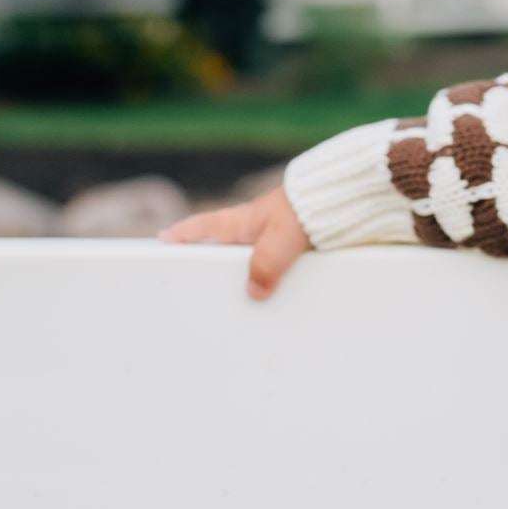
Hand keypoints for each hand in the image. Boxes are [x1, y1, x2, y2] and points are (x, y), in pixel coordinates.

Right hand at [158, 184, 312, 300]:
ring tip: (243, 309)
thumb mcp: (282, 239)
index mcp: (240, 221)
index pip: (202, 227)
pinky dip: (277, 282)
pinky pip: (279, 269)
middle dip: (213, 268)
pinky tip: (280, 302)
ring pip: (253, 263)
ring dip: (251, 280)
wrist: (345, 198)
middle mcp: (253, 230)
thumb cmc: (309, 208)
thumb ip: (266, 265)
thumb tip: (254, 293)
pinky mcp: (293, 248)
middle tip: (197, 291)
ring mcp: (273, 239)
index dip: (181, 235)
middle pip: (223, 251)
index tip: (162, 240)